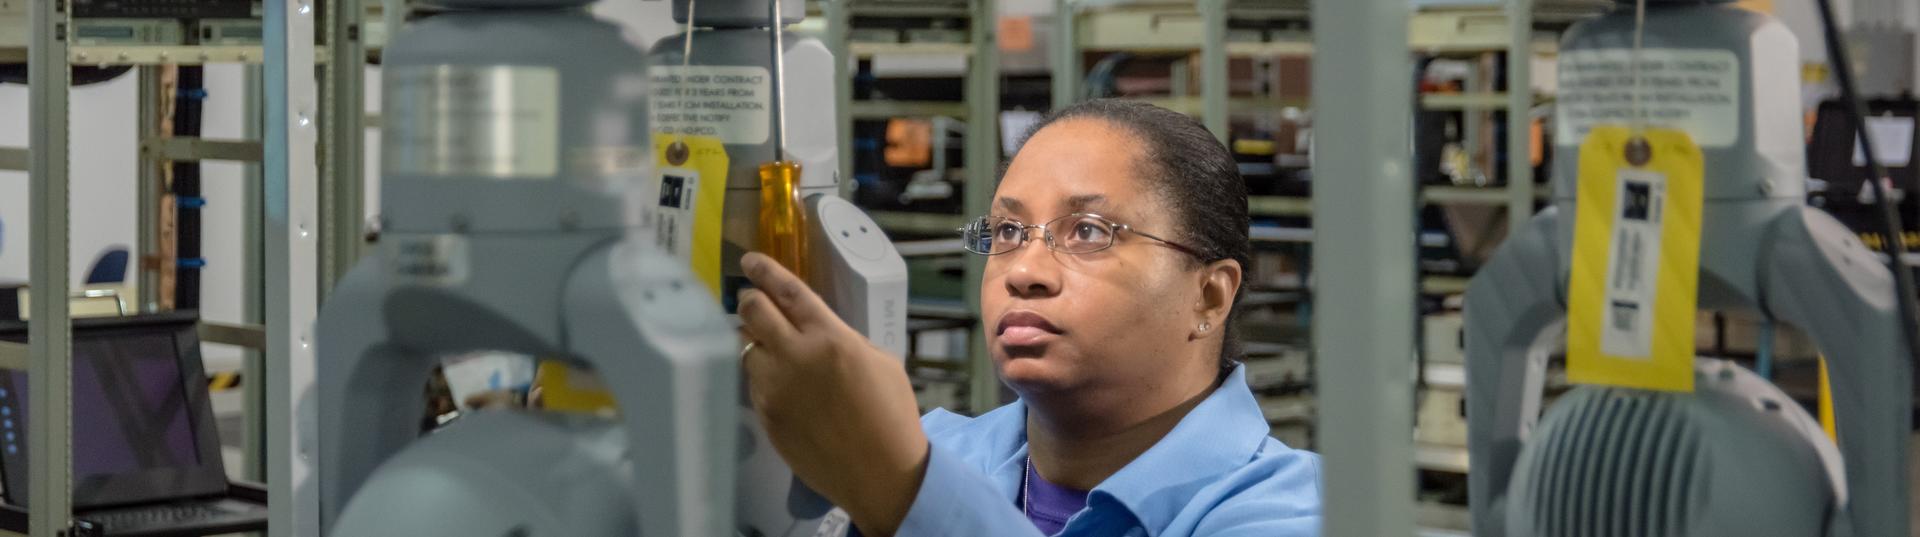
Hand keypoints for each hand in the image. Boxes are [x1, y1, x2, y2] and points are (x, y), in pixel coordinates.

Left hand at [736, 252, 930, 535]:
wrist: (880, 472)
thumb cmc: (892, 414)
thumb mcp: (879, 361)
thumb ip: (842, 339)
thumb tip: (817, 331)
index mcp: (829, 338)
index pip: (786, 291)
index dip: (764, 270)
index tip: (750, 261)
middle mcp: (795, 357)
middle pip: (752, 312)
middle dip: (750, 300)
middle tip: (753, 300)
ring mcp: (775, 388)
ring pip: (745, 347)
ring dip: (753, 339)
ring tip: (767, 343)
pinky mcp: (766, 415)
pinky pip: (753, 381)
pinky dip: (760, 373)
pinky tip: (777, 380)